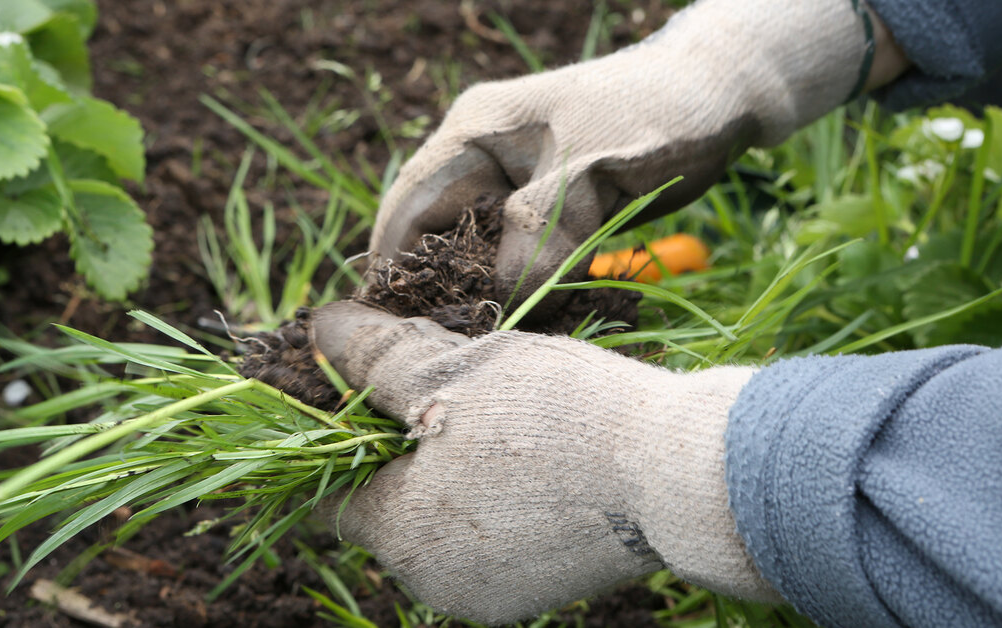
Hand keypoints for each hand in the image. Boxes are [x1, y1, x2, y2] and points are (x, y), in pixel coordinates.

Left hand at [312, 303, 778, 624]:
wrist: (682, 475)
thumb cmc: (557, 416)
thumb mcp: (452, 370)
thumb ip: (375, 359)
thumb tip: (319, 331)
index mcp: (400, 537)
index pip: (328, 490)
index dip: (332, 432)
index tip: (366, 386)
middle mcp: (435, 583)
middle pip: (387, 503)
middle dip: (399, 442)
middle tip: (437, 380)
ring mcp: (492, 594)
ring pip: (441, 517)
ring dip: (449, 464)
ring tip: (491, 407)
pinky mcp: (541, 589)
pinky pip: (490, 534)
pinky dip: (493, 492)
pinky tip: (530, 448)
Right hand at [373, 0, 878, 306]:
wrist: (720, 94)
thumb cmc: (655, 115)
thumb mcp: (591, 175)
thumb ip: (539, 235)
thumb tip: (496, 307)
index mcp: (473, 132)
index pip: (408, 206)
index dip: (392, 268)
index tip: (388, 327)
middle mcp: (481, 158)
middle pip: (435, 236)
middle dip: (438, 292)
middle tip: (442, 352)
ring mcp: (513, 185)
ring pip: (477, 255)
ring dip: (481, 297)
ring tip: (481, 349)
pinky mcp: (546, 211)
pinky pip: (516, 260)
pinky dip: (520, 292)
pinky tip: (527, 328)